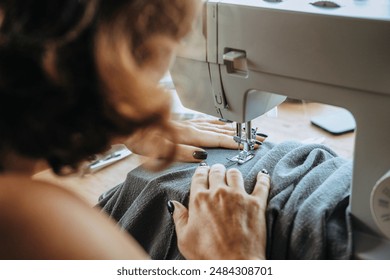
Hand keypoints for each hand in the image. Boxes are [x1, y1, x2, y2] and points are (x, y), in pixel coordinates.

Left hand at [124, 118, 267, 161]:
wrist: (129, 125)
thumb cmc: (142, 138)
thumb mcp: (159, 150)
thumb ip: (181, 152)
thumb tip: (201, 157)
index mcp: (188, 134)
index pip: (216, 139)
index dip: (234, 143)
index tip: (249, 145)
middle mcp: (191, 127)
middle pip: (222, 131)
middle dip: (241, 135)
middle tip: (258, 138)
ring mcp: (189, 123)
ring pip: (216, 125)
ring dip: (234, 129)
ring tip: (248, 131)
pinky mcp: (185, 123)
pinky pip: (207, 121)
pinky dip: (219, 122)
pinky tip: (223, 123)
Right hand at [170, 164, 269, 259]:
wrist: (234, 266)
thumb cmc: (207, 255)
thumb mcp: (184, 238)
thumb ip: (179, 217)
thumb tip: (173, 204)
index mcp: (199, 199)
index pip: (199, 176)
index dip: (201, 172)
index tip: (203, 172)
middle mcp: (219, 193)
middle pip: (217, 171)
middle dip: (216, 170)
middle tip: (217, 172)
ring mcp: (239, 196)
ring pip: (235, 174)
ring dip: (233, 173)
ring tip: (233, 176)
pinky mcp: (256, 203)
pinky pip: (262, 184)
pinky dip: (263, 178)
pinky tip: (263, 174)